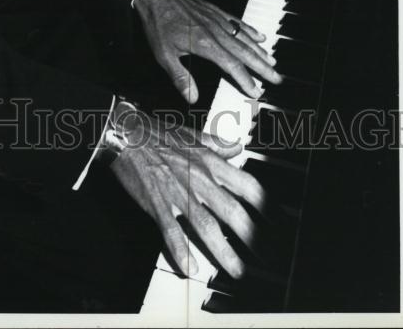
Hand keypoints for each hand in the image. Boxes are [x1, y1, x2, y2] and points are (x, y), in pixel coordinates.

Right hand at [109, 103, 263, 277]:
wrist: (125, 131)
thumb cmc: (157, 132)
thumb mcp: (193, 133)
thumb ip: (218, 143)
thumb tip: (238, 147)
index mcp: (210, 161)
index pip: (247, 185)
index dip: (266, 207)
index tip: (277, 223)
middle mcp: (199, 178)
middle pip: (232, 211)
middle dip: (252, 237)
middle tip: (265, 257)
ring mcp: (178, 192)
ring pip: (206, 226)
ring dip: (223, 251)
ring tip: (237, 271)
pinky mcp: (156, 203)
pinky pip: (171, 230)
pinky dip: (180, 250)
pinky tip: (189, 268)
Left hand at [134, 0, 281, 102]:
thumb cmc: (158, 23)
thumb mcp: (163, 54)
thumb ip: (179, 76)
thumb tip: (192, 98)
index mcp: (205, 44)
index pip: (232, 65)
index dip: (246, 80)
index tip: (257, 92)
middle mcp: (216, 31)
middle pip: (244, 52)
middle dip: (262, 66)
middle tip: (277, 78)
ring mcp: (217, 20)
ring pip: (244, 37)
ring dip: (259, 50)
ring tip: (273, 62)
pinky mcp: (214, 11)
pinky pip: (237, 22)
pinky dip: (249, 30)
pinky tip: (259, 36)